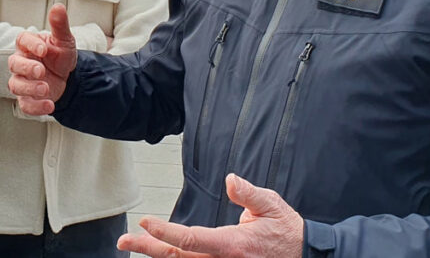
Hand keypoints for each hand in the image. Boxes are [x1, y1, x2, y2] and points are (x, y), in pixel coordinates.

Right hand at [8, 3, 77, 114]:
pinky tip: (49, 105)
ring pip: (15, 85)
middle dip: (26, 68)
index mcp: (28, 45)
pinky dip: (35, 106)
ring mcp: (22, 81)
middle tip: (41, 71)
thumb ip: (60, 25)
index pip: (22, 40)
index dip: (31, 44)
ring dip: (30, 88)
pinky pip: (25, 104)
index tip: (44, 49)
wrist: (67, 77)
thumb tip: (58, 7)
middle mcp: (21, 62)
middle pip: (14, 64)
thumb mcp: (64, 40)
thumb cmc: (60, 55)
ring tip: (46, 88)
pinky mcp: (27, 98)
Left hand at [117, 174, 303, 257]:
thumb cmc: (285, 230)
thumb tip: (230, 179)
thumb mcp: (271, 205)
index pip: (191, 240)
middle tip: (124, 241)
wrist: (305, 254)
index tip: (145, 223)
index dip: (166, 232)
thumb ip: (248, 193)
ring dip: (158, 255)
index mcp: (233, 244)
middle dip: (149, 249)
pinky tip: (161, 252)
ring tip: (134, 246)